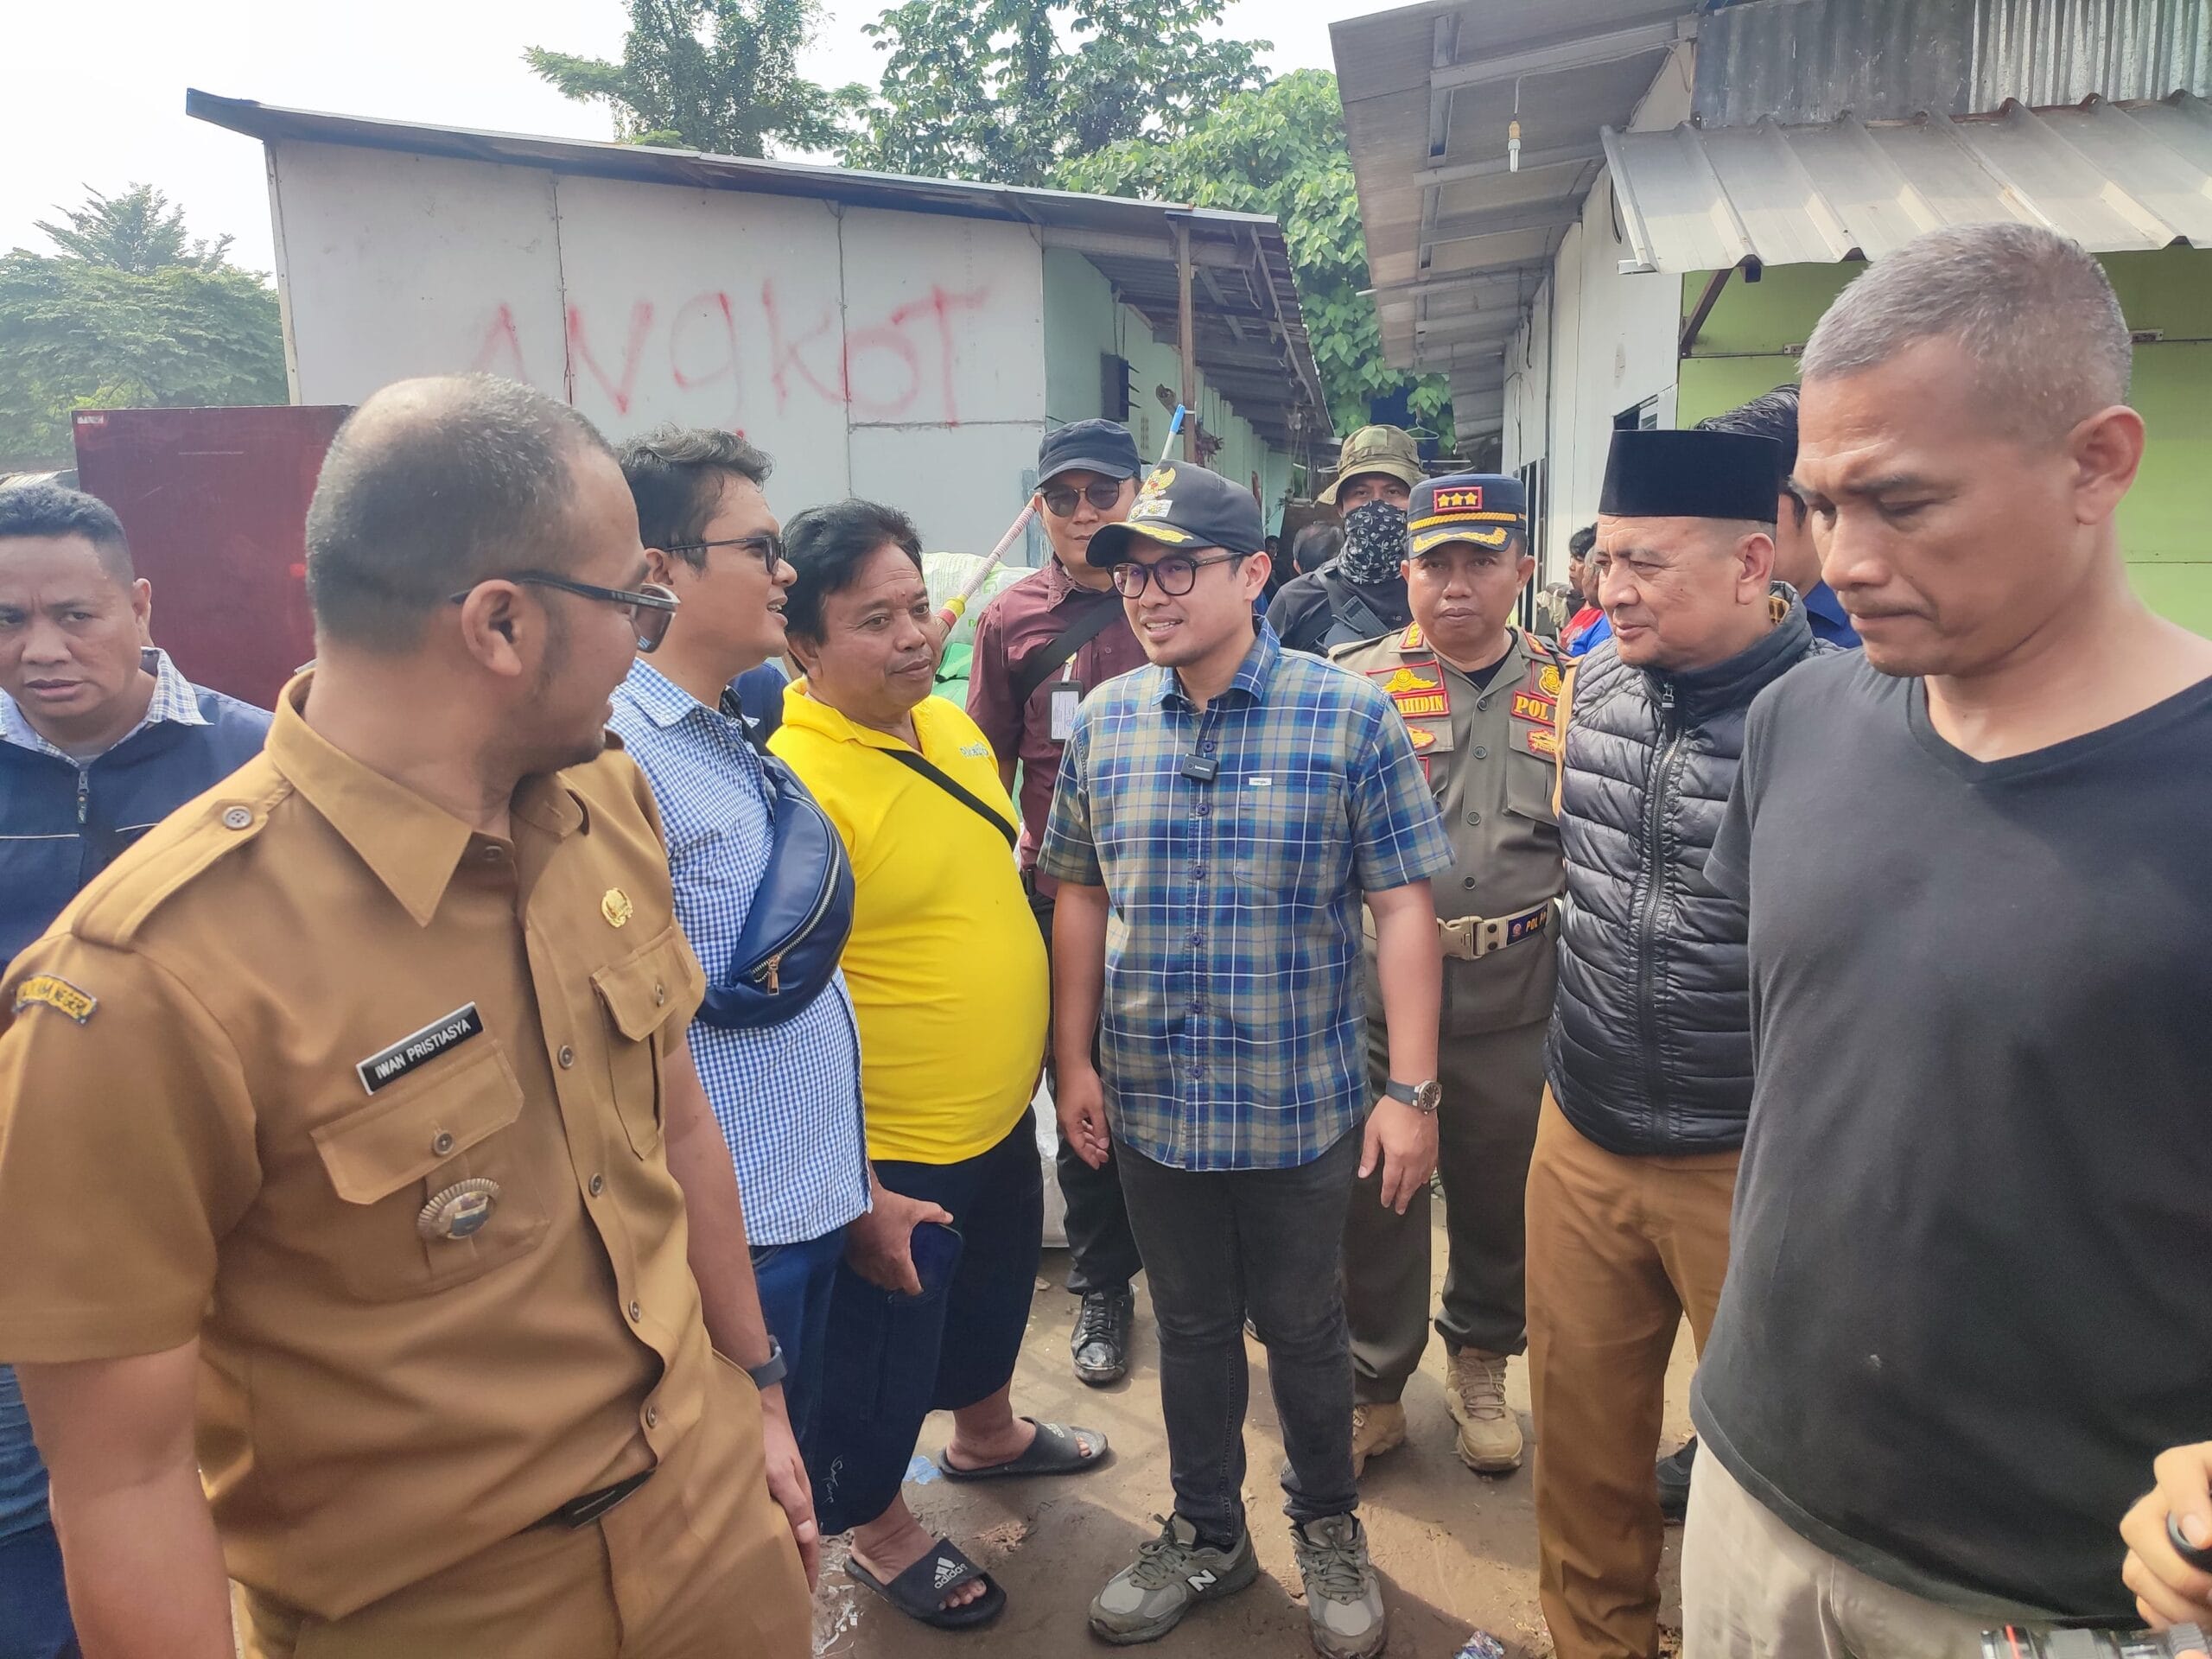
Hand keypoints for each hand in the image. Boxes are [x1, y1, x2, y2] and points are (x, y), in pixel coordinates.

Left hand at [756, 1386, 820, 1588]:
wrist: (761, 1409)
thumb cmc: (770, 1442)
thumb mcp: (780, 1472)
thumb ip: (793, 1502)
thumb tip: (808, 1534)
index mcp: (803, 1498)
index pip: (810, 1540)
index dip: (810, 1566)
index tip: (806, 1592)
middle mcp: (796, 1497)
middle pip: (803, 1537)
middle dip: (801, 1563)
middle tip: (791, 1590)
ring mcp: (785, 1491)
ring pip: (791, 1528)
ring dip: (790, 1550)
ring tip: (780, 1573)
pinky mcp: (773, 1485)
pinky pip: (779, 1517)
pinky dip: (778, 1534)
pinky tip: (766, 1540)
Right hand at [843, 1185, 952, 1295]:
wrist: (857, 1201)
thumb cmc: (884, 1207)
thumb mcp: (913, 1208)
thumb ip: (933, 1213)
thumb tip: (948, 1217)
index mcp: (898, 1257)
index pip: (909, 1284)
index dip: (916, 1287)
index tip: (919, 1285)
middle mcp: (880, 1265)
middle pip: (892, 1285)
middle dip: (901, 1282)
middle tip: (907, 1273)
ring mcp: (865, 1262)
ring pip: (876, 1281)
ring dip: (884, 1278)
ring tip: (890, 1268)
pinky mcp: (853, 1256)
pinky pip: (862, 1272)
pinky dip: (869, 1270)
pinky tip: (872, 1261)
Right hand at [1057, 1066, 1110, 1168]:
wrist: (1073, 1063)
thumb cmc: (1084, 1084)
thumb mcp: (1096, 1107)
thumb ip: (1100, 1127)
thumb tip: (1103, 1145)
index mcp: (1069, 1124)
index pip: (1079, 1147)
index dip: (1089, 1157)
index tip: (1099, 1165)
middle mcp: (1065, 1121)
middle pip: (1078, 1141)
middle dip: (1091, 1150)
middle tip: (1105, 1158)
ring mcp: (1066, 1114)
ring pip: (1078, 1133)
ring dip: (1090, 1140)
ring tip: (1102, 1146)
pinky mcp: (1069, 1106)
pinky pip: (1078, 1124)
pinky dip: (1087, 1130)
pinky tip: (1095, 1131)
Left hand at [1360, 1097, 1437, 1214]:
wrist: (1414, 1095)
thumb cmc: (1391, 1111)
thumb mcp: (1373, 1131)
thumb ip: (1369, 1155)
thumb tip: (1364, 1174)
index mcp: (1397, 1157)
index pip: (1391, 1183)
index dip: (1388, 1195)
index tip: (1385, 1203)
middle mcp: (1414, 1160)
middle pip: (1408, 1186)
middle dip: (1403, 1199)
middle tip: (1399, 1209)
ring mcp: (1426, 1154)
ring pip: (1421, 1179)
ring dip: (1414, 1190)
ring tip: (1409, 1197)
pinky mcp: (1434, 1147)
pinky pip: (1431, 1168)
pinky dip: (1425, 1177)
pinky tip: (1422, 1179)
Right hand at [2121, 1442, 2211, 1640]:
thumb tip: (2206, 1541)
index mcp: (2200, 1471)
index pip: (2176, 1469)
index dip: (2185, 1502)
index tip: (2205, 1540)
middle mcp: (2165, 1503)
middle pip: (2138, 1526)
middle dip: (2175, 1569)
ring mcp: (2155, 1540)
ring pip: (2135, 1569)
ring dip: (2174, 1602)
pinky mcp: (2155, 1575)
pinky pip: (2142, 1599)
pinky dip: (2169, 1619)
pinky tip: (2199, 1623)